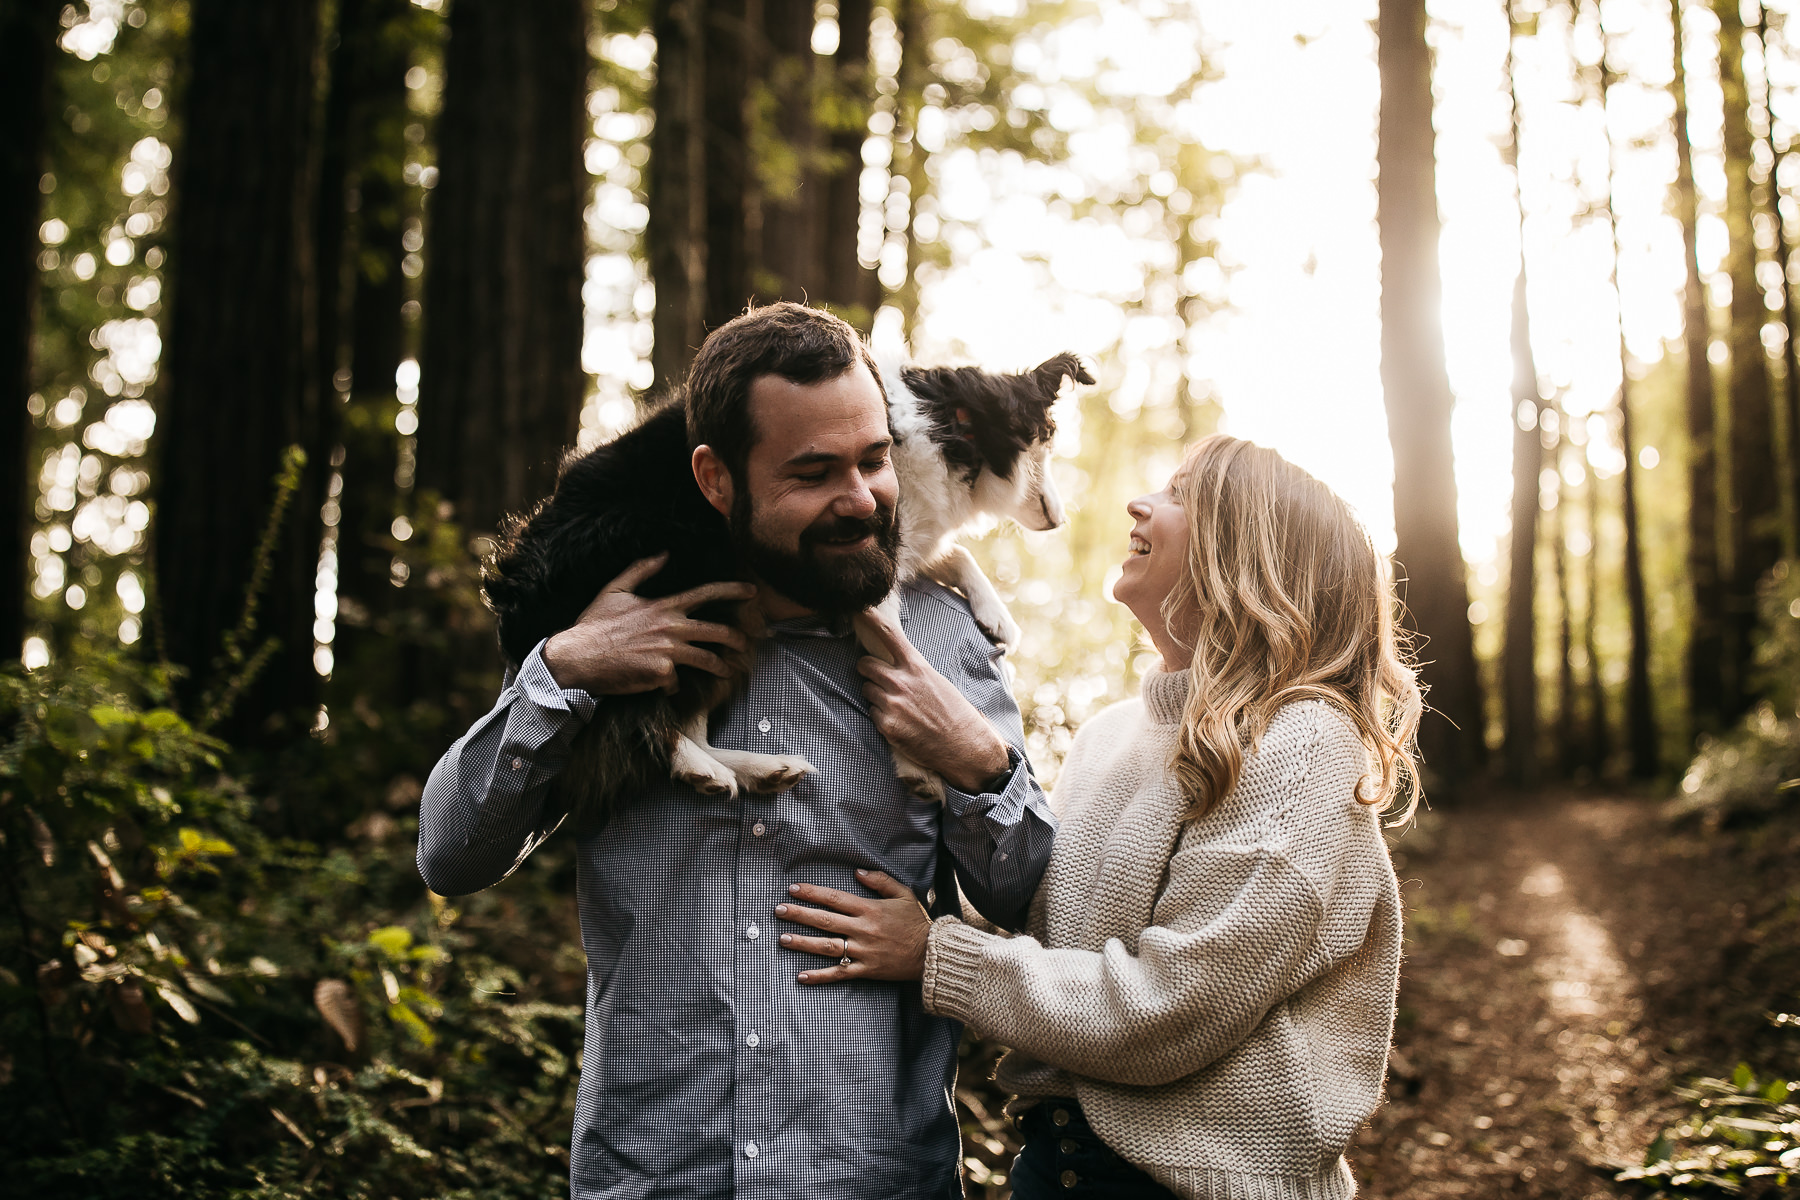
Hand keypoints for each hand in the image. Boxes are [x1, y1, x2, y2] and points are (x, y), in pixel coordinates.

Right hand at [542, 554, 755, 694]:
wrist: (577, 658)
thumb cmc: (594, 624)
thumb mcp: (615, 590)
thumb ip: (641, 570)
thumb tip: (663, 553)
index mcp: (663, 606)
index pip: (706, 594)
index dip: (733, 591)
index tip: (752, 591)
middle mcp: (670, 627)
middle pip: (717, 632)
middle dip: (737, 638)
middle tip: (746, 643)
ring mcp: (668, 652)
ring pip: (707, 660)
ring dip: (720, 666)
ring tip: (727, 671)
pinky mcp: (661, 674)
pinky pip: (675, 683)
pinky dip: (670, 686)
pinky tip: (660, 686)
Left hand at [775, 869, 930, 983]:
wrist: (932, 954)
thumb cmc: (917, 922)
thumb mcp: (903, 894)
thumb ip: (880, 881)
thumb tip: (857, 872)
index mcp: (869, 909)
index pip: (834, 898)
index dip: (812, 892)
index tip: (793, 889)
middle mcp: (863, 929)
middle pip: (824, 920)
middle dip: (799, 914)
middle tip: (778, 910)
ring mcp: (863, 951)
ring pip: (827, 946)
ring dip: (803, 942)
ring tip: (783, 939)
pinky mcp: (866, 969)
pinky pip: (839, 973)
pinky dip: (819, 976)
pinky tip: (801, 976)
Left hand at [854, 607, 1009, 792]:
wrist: (965, 746)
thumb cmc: (955, 712)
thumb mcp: (937, 682)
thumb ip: (913, 671)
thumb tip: (894, 665)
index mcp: (917, 667)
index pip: (888, 635)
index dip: (870, 619)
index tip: (859, 609)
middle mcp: (901, 682)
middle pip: (865, 664)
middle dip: (868, 670)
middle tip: (879, 678)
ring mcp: (892, 704)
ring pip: (867, 690)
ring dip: (876, 695)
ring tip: (899, 706)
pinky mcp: (887, 725)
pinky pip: (872, 713)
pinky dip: (882, 717)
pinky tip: (901, 723)